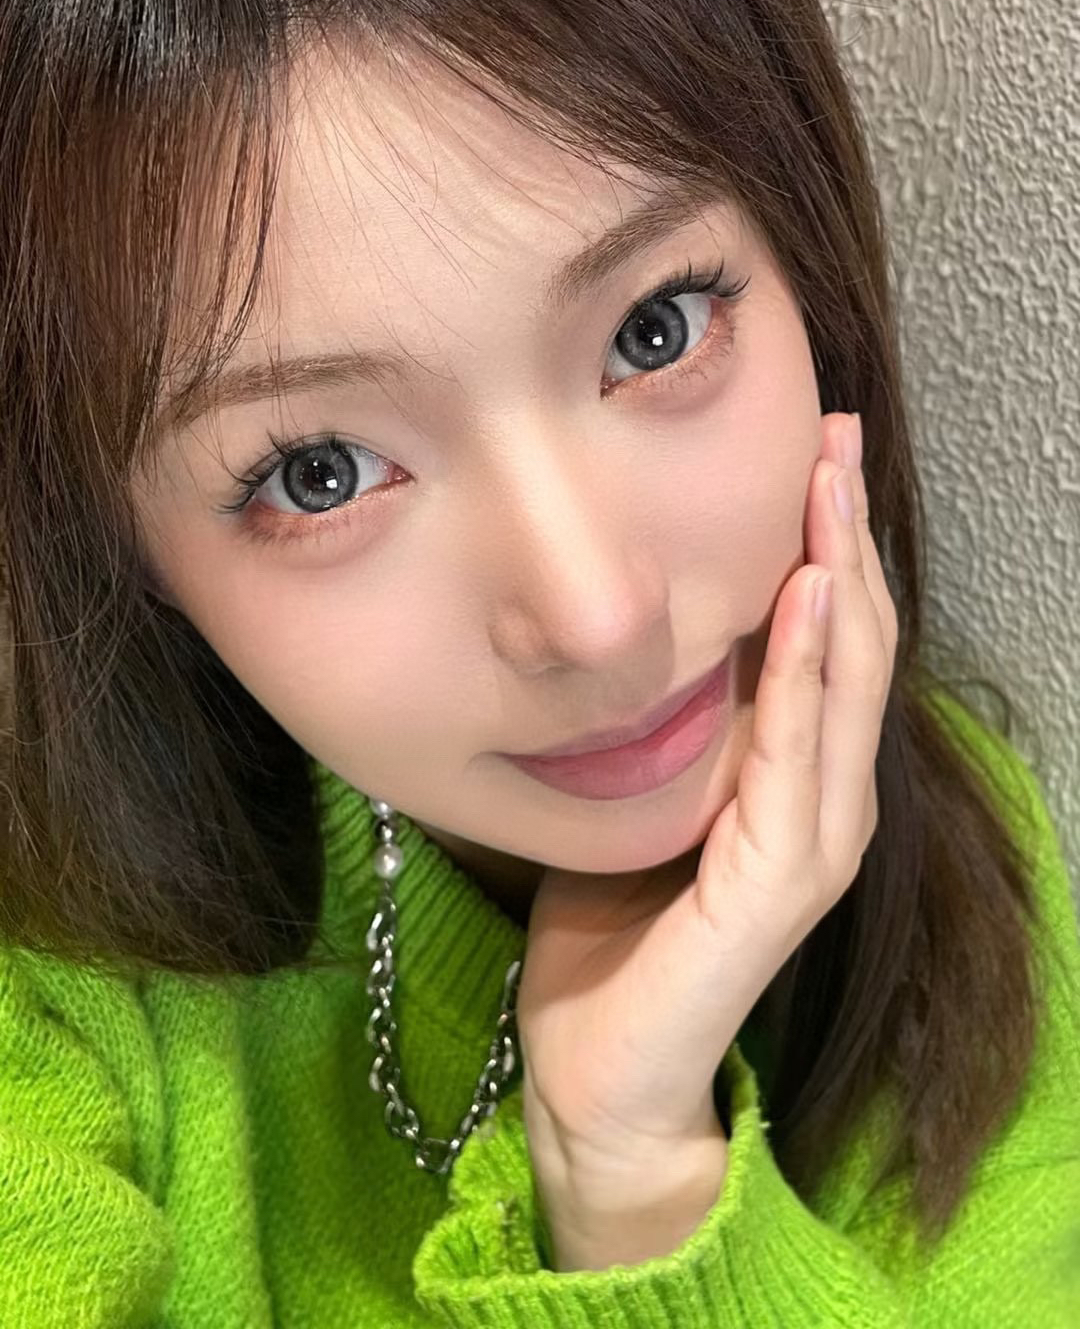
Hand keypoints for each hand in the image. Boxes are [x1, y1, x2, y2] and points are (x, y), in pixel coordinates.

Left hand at [516, 412, 898, 1238]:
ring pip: (844, 682)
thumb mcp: (641, 794)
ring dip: (841, 574)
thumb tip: (641, 622)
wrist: (603, 1069)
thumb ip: (669, 723)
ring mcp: (814, 842)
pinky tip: (810, 592)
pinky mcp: (783, 881)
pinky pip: (800, 753)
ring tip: (830, 480)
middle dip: (842, 532)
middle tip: (833, 432)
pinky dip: (810, 668)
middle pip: (852, 640)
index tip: (811, 450)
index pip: (825, 639)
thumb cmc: (612, 931)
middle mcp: (822, 801)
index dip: (825, 542)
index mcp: (791, 779)